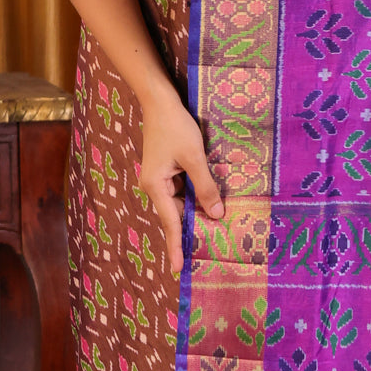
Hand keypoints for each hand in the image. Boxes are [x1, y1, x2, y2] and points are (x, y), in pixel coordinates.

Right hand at [139, 84, 223, 274]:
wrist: (160, 102)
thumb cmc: (175, 127)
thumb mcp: (194, 157)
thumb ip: (205, 187)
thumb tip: (217, 214)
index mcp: (156, 186)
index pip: (170, 222)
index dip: (176, 246)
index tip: (177, 268)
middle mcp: (154, 186)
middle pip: (175, 214)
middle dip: (190, 230)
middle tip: (205, 252)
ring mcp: (159, 178)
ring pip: (180, 203)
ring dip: (195, 211)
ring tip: (212, 228)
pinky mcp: (166, 170)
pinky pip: (181, 191)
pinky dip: (194, 197)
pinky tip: (208, 202)